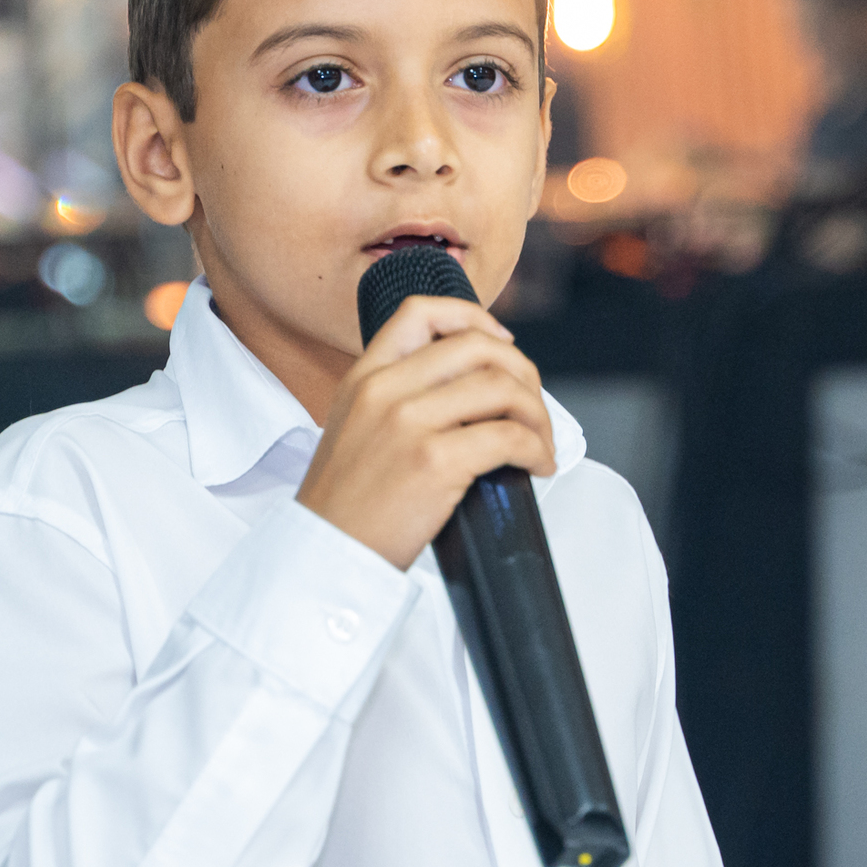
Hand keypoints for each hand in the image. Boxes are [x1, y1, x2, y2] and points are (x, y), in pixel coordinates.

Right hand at [296, 295, 554, 569]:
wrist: (326, 554)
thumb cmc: (345, 506)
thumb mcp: (351, 427)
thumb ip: (392, 398)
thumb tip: (465, 391)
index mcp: (363, 377)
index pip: (421, 312)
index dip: (473, 317)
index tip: (501, 343)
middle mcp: (384, 390)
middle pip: (478, 346)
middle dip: (522, 373)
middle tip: (532, 407)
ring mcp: (408, 423)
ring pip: (502, 387)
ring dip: (537, 415)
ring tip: (539, 443)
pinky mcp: (434, 462)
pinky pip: (509, 437)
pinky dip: (537, 450)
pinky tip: (535, 466)